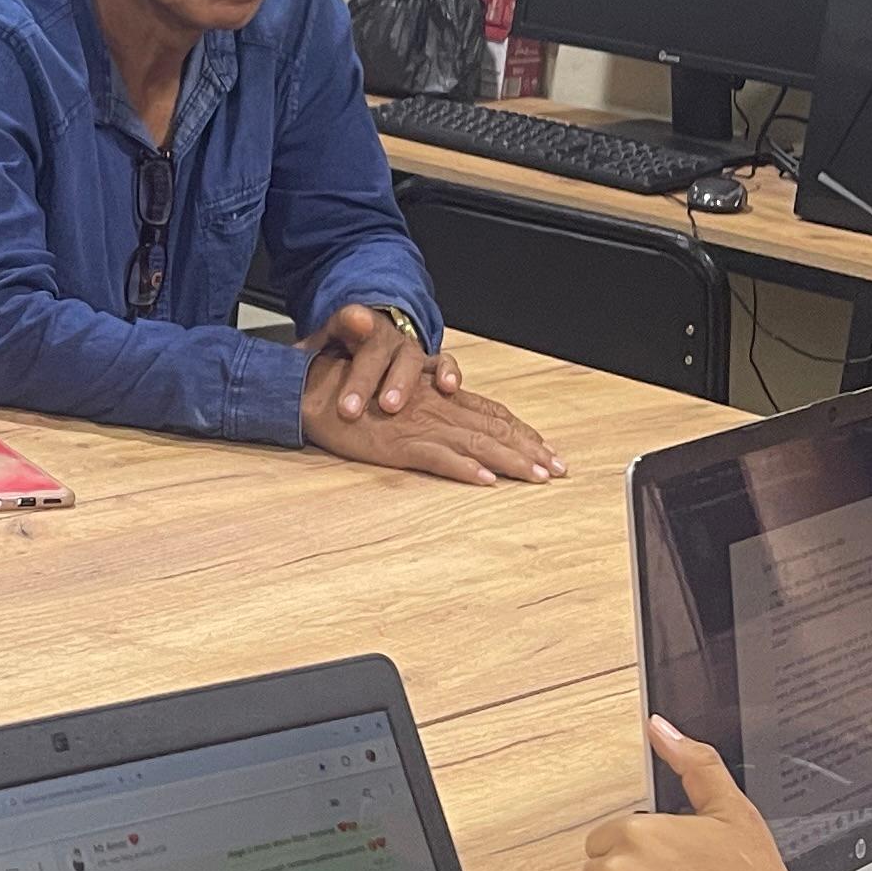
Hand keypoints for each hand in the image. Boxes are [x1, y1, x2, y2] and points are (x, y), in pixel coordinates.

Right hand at [299, 350, 562, 485]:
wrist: (312, 389)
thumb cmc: (350, 390)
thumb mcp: (395, 391)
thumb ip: (426, 398)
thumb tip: (456, 414)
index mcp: (437, 397)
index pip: (492, 413)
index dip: (522, 431)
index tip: (547, 449)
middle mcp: (436, 409)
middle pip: (494, 429)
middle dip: (530, 449)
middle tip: (559, 469)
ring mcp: (419, 427)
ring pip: (477, 444)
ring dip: (510, 461)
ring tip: (537, 476)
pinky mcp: (398, 445)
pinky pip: (437, 458)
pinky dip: (464, 469)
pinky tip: (486, 480)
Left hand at [308, 302, 464, 422]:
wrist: (377, 331)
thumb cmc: (345, 347)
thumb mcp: (322, 344)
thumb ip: (306, 354)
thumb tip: (280, 369)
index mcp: (354, 325)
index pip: (349, 320)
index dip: (353, 321)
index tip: (355, 319)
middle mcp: (383, 335)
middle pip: (375, 351)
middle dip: (363, 380)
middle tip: (351, 407)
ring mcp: (408, 347)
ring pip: (409, 359)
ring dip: (400, 384)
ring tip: (390, 407)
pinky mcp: (429, 362)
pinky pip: (443, 363)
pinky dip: (448, 373)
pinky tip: (448, 389)